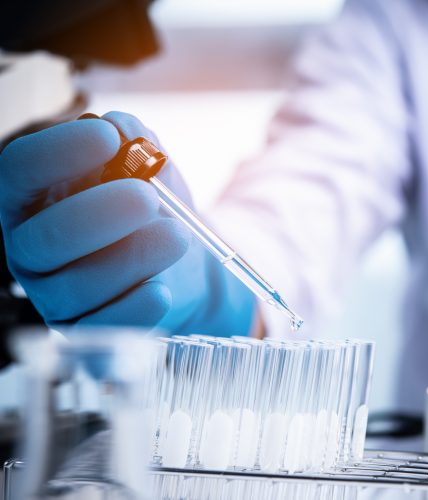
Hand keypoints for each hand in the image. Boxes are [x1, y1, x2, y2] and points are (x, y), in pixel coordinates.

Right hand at [0, 112, 254, 334]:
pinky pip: (102, 329)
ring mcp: (56, 297)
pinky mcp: (87, 334)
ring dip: (132, 258)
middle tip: (146, 198)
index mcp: (34, 199)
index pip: (19, 170)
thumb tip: (121, 128)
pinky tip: (162, 290)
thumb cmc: (153, 211)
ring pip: (76, 286)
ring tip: (178, 236)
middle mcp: (33, 249)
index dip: (57, 152)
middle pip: (43, 238)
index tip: (107, 139)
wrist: (185, 265)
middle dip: (96, 216)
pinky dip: (136, 308)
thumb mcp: (149, 169)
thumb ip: (135, 143)